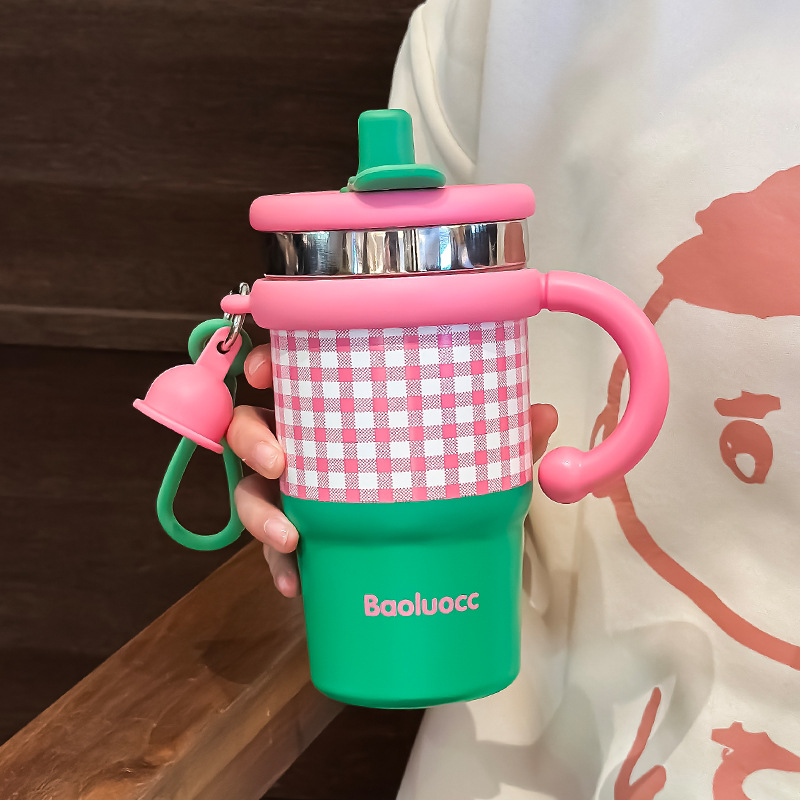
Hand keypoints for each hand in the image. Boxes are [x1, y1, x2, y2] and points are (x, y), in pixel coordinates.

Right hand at [229, 344, 558, 597]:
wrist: (434, 533)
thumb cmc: (436, 472)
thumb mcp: (466, 452)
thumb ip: (499, 433)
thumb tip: (543, 414)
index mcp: (333, 404)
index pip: (286, 372)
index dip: (264, 366)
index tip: (265, 372)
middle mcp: (302, 440)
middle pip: (249, 427)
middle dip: (252, 438)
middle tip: (280, 458)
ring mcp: (292, 488)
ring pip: (249, 489)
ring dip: (259, 512)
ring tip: (290, 538)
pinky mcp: (297, 532)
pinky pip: (271, 550)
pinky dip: (279, 567)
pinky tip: (296, 586)